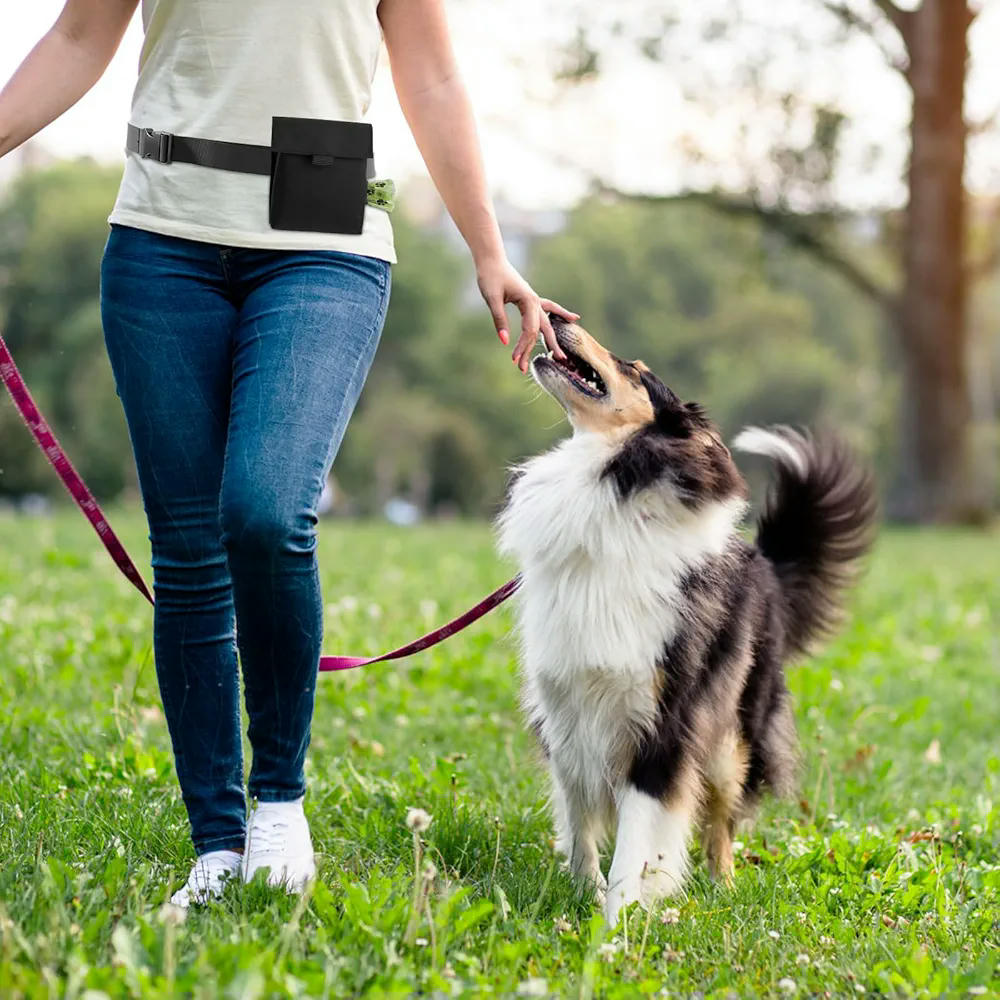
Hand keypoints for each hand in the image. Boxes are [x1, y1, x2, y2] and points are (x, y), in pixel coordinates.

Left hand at [476, 258, 578, 372]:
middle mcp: (535, 301)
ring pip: (545, 323)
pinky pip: (550, 309)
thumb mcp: (492, 298)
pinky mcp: (531, 299)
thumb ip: (500, 320)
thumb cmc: (490, 277)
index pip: (530, 330)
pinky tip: (574, 318)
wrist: (491, 259)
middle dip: (546, 347)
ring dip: (550, 339)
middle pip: (541, 329)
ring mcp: (535, 300)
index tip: (514, 361)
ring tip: (558, 355)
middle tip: (554, 362)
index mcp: (528, 301)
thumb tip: (504, 342)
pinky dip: (561, 314)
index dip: (523, 347)